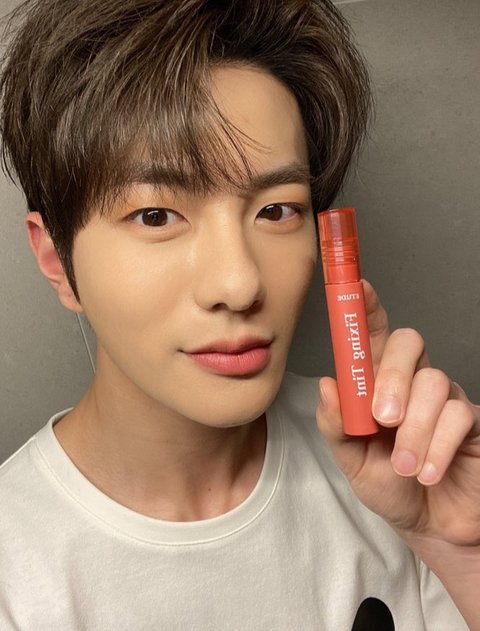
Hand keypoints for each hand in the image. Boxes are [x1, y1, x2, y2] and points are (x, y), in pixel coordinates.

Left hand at [316, 279, 479, 545]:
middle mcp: (412, 381)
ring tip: (405, 465)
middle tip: (382, 418)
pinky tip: (427, 472)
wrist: (430, 524)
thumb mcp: (351, 459)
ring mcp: (444, 397)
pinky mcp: (471, 420)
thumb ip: (336, 425)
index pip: (374, 335)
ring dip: (414, 428)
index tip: (358, 288)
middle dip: (392, 377)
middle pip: (409, 343)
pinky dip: (437, 446)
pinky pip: (458, 415)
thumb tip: (328, 385)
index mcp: (377, 383)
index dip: (366, 309)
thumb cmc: (390, 485)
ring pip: (434, 381)